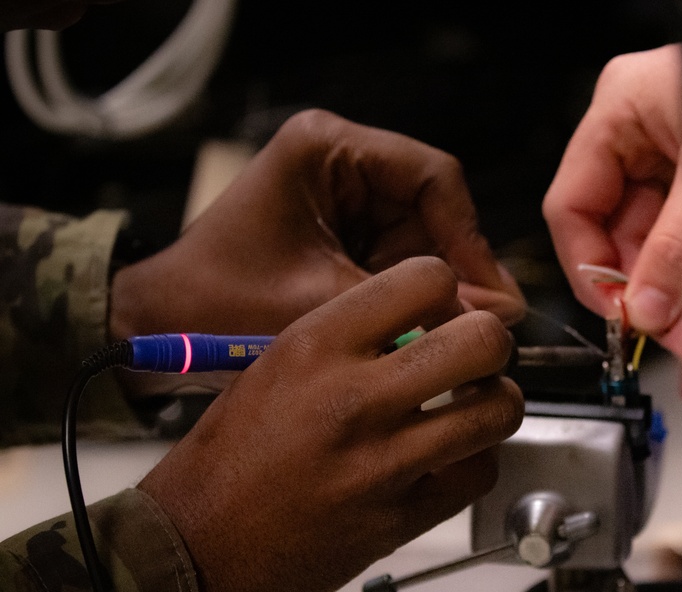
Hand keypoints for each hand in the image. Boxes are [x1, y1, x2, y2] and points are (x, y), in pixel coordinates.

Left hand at [110, 109, 523, 342]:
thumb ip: (414, 309)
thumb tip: (501, 315)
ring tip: (446, 335)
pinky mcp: (344, 230)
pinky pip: (400, 258)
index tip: (491, 295)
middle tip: (479, 323)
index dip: (469, 238)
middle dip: (454, 268)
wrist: (162, 328)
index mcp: (326, 148)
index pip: (433, 178)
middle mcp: (340, 163)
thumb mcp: (323, 304)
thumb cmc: (219, 304)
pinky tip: (419, 331)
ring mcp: (343, 196)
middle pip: (434, 208)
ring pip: (423, 238)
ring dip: (435, 286)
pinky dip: (411, 296)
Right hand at [138, 257, 523, 591]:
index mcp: (317, 345)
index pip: (428, 279)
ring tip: (473, 406)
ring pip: (499, 409)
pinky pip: (480, 472)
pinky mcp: (402, 518)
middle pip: (482, 342)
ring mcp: (384, 462)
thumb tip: (426, 325)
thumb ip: (352, 339)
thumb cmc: (229, 456)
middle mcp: (356, 397)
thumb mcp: (277, 364)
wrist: (194, 549)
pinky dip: (477, 460)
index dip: (447, 292)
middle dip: (490, 345)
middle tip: (475, 358)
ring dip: (496, 403)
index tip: (442, 312)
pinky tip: (453, 456)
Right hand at [542, 45, 681, 369]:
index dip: (588, 268)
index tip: (618, 315)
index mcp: (620, 109)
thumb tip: (646, 312)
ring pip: (654, 242)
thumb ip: (675, 247)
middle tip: (668, 335)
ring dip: (674, 293)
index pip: (571, 205)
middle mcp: (641, 132)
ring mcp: (674, 152)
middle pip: (616, 231)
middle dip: (643, 290)